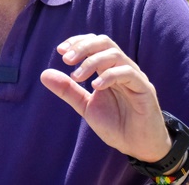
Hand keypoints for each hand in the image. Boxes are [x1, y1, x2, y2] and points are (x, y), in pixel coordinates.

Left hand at [40, 34, 171, 162]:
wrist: (138, 146)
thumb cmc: (116, 124)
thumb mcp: (86, 106)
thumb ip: (68, 90)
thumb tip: (44, 74)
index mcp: (108, 69)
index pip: (95, 43)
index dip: (78, 42)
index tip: (60, 51)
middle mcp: (122, 68)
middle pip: (104, 42)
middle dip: (83, 46)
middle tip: (66, 59)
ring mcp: (134, 77)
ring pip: (115, 54)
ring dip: (92, 61)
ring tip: (76, 76)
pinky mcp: (145, 89)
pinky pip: (128, 73)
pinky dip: (109, 76)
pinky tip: (95, 86)